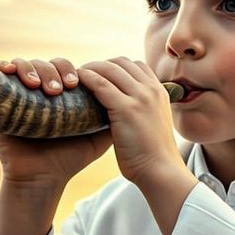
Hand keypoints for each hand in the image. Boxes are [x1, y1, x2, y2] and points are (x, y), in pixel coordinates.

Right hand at [0, 58, 113, 186]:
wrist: (43, 179)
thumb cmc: (70, 159)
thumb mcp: (99, 135)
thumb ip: (114, 115)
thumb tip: (138, 93)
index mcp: (61, 94)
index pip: (66, 68)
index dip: (72, 70)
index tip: (77, 83)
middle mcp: (39, 91)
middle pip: (47, 64)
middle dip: (55, 70)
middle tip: (62, 89)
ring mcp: (18, 94)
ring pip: (24, 64)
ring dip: (33, 70)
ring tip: (40, 88)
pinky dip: (4, 67)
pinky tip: (10, 73)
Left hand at [72, 58, 181, 186]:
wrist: (160, 171)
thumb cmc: (151, 155)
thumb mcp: (150, 124)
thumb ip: (139, 111)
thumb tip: (120, 111)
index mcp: (159, 91)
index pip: (135, 66)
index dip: (114, 67)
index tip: (98, 75)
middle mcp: (151, 89)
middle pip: (121, 63)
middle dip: (100, 65)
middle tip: (82, 75)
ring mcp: (141, 97)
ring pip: (110, 69)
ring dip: (90, 69)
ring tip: (74, 78)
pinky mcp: (127, 109)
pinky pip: (102, 84)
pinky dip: (87, 79)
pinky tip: (76, 84)